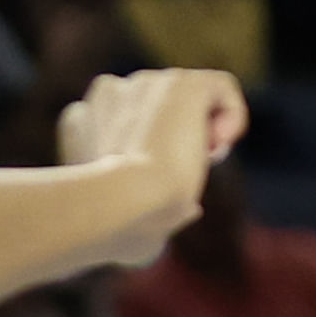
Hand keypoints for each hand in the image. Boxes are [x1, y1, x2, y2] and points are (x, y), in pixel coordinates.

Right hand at [58, 68, 248, 252]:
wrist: (122, 203)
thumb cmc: (115, 229)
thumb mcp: (130, 233)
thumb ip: (153, 219)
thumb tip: (190, 210)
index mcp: (83, 122)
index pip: (118, 118)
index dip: (145, 144)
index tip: (157, 178)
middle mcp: (110, 94)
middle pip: (157, 104)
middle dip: (176, 135)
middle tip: (184, 172)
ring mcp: (146, 84)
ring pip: (189, 95)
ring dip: (203, 129)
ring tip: (201, 160)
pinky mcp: (181, 84)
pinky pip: (220, 86)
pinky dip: (232, 113)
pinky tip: (222, 144)